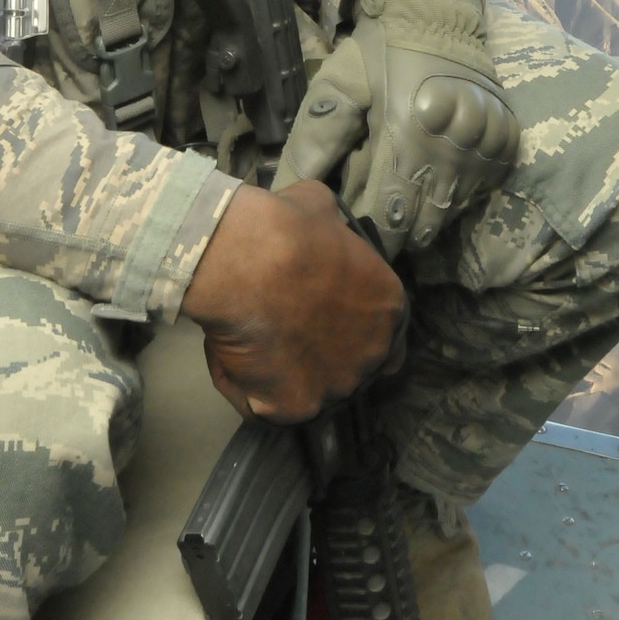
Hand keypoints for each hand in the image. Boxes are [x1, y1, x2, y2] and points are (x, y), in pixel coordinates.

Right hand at [181, 181, 405, 423]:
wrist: (251, 261)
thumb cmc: (289, 229)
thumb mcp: (322, 209)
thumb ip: (329, 232)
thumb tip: (318, 225)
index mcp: (389, 306)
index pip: (388, 336)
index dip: (356, 333)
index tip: (328, 323)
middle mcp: (372, 354)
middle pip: (352, 370)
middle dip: (323, 358)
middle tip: (286, 334)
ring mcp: (336, 388)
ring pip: (309, 392)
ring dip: (285, 375)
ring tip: (251, 345)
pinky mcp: (295, 410)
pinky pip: (266, 407)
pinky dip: (246, 389)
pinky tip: (230, 357)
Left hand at [273, 0, 519, 257]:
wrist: (436, 12)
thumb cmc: (378, 50)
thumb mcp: (337, 84)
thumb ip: (316, 138)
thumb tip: (292, 189)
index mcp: (406, 135)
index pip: (389, 213)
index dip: (370, 233)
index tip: (355, 237)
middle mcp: (452, 146)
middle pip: (425, 221)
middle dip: (399, 232)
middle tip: (378, 226)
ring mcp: (484, 145)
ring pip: (454, 210)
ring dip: (428, 218)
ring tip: (406, 208)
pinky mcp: (504, 141)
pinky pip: (482, 190)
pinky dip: (458, 197)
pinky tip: (437, 184)